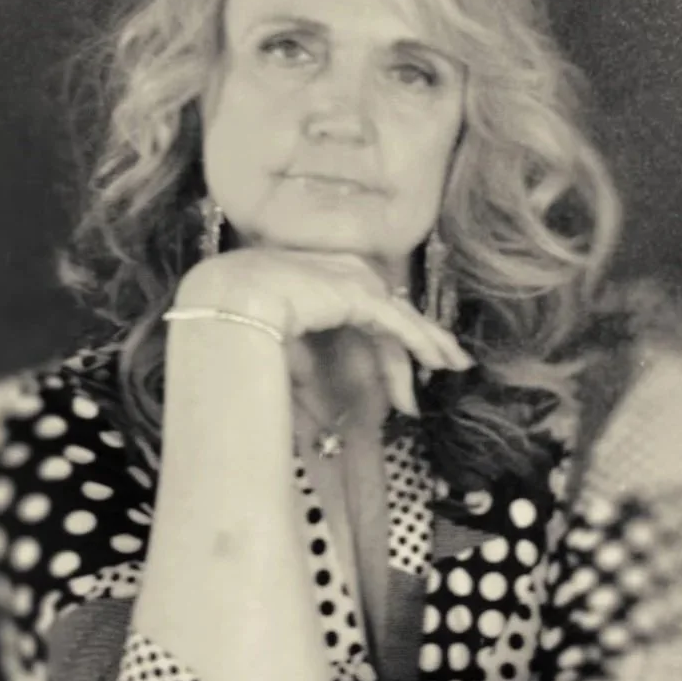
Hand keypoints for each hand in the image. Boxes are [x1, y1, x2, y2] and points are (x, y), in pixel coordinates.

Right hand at [172, 249, 472, 417]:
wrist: (228, 305)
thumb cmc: (240, 326)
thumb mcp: (284, 351)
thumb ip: (309, 371)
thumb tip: (326, 409)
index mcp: (320, 278)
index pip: (366, 310)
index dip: (390, 341)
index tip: (406, 369)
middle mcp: (340, 271)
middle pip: (391, 310)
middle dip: (423, 337)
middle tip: (451, 360)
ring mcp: (351, 278)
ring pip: (400, 315)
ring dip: (428, 343)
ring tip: (453, 365)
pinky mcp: (359, 292)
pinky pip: (396, 323)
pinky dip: (419, 342)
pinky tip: (436, 360)